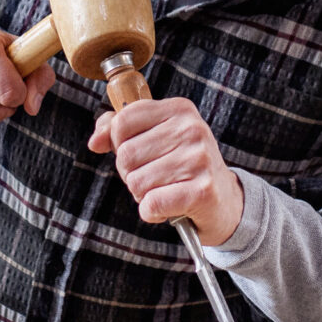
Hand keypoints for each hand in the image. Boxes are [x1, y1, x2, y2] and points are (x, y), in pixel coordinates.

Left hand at [88, 97, 244, 245]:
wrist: (225, 201)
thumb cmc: (183, 166)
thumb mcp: (156, 137)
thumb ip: (119, 130)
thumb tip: (95, 141)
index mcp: (179, 109)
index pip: (122, 121)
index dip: (120, 144)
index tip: (140, 153)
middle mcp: (192, 130)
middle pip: (125, 155)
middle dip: (132, 173)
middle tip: (156, 177)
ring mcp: (199, 160)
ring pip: (136, 182)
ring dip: (144, 195)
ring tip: (167, 190)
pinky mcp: (202, 191)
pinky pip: (151, 204)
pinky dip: (152, 212)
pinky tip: (169, 207)